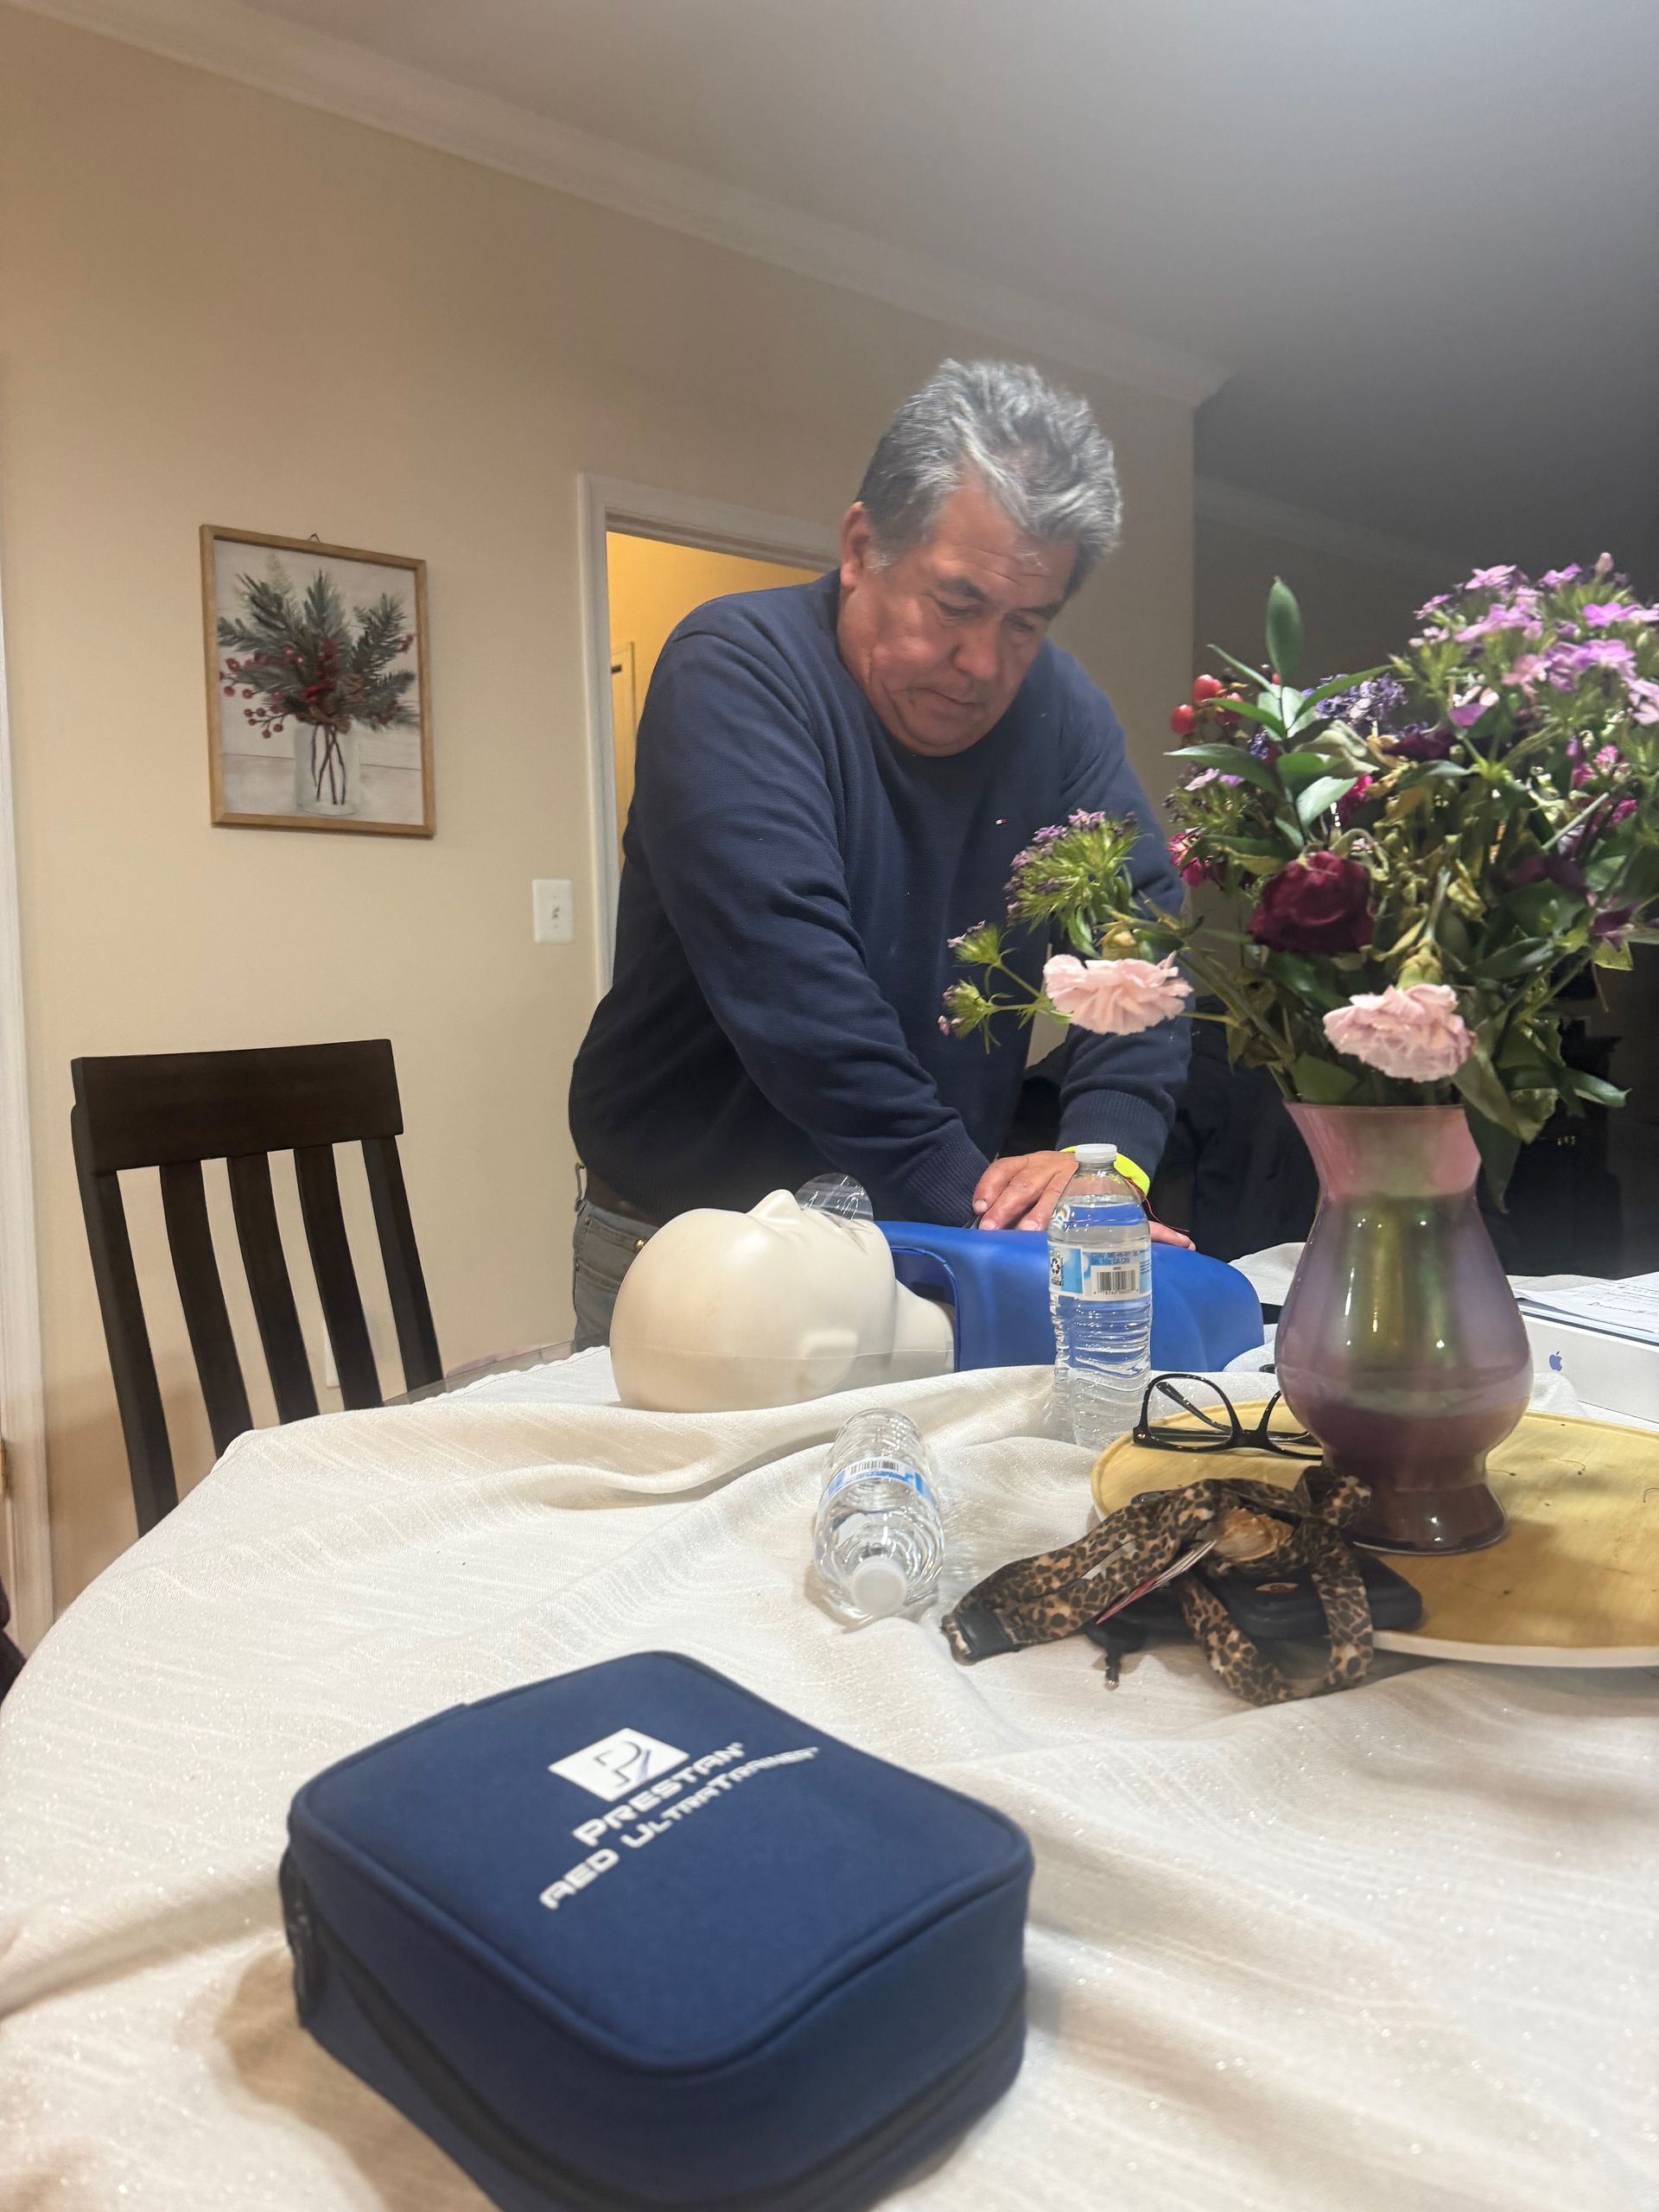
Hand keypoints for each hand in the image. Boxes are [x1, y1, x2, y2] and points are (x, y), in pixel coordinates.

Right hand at [971, 1151, 1196, 1245]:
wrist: (1090, 1159)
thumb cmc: (1107, 1197)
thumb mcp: (1128, 1210)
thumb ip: (1154, 1231)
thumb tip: (1188, 1247)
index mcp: (1091, 1184)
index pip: (1073, 1198)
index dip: (1057, 1214)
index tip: (1043, 1234)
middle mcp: (1064, 1171)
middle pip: (1042, 1188)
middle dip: (1025, 1209)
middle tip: (1010, 1233)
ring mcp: (1040, 1164)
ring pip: (1018, 1179)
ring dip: (1000, 1202)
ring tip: (985, 1225)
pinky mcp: (1022, 1160)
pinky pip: (1001, 1168)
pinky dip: (988, 1184)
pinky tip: (977, 1205)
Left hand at [972, 1151, 1081, 1231]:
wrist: (1101, 1171)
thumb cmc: (1057, 1184)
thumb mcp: (1035, 1181)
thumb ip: (1015, 1199)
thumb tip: (992, 1228)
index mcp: (1029, 1163)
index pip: (1003, 1169)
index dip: (988, 1186)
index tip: (979, 1207)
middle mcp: (1048, 1166)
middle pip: (1023, 1184)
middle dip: (1005, 1207)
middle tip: (991, 1228)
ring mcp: (1071, 1177)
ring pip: (1051, 1194)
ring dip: (1036, 1214)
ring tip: (1024, 1231)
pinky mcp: (1089, 1190)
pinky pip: (1076, 1204)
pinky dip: (1065, 1218)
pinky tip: (1057, 1232)